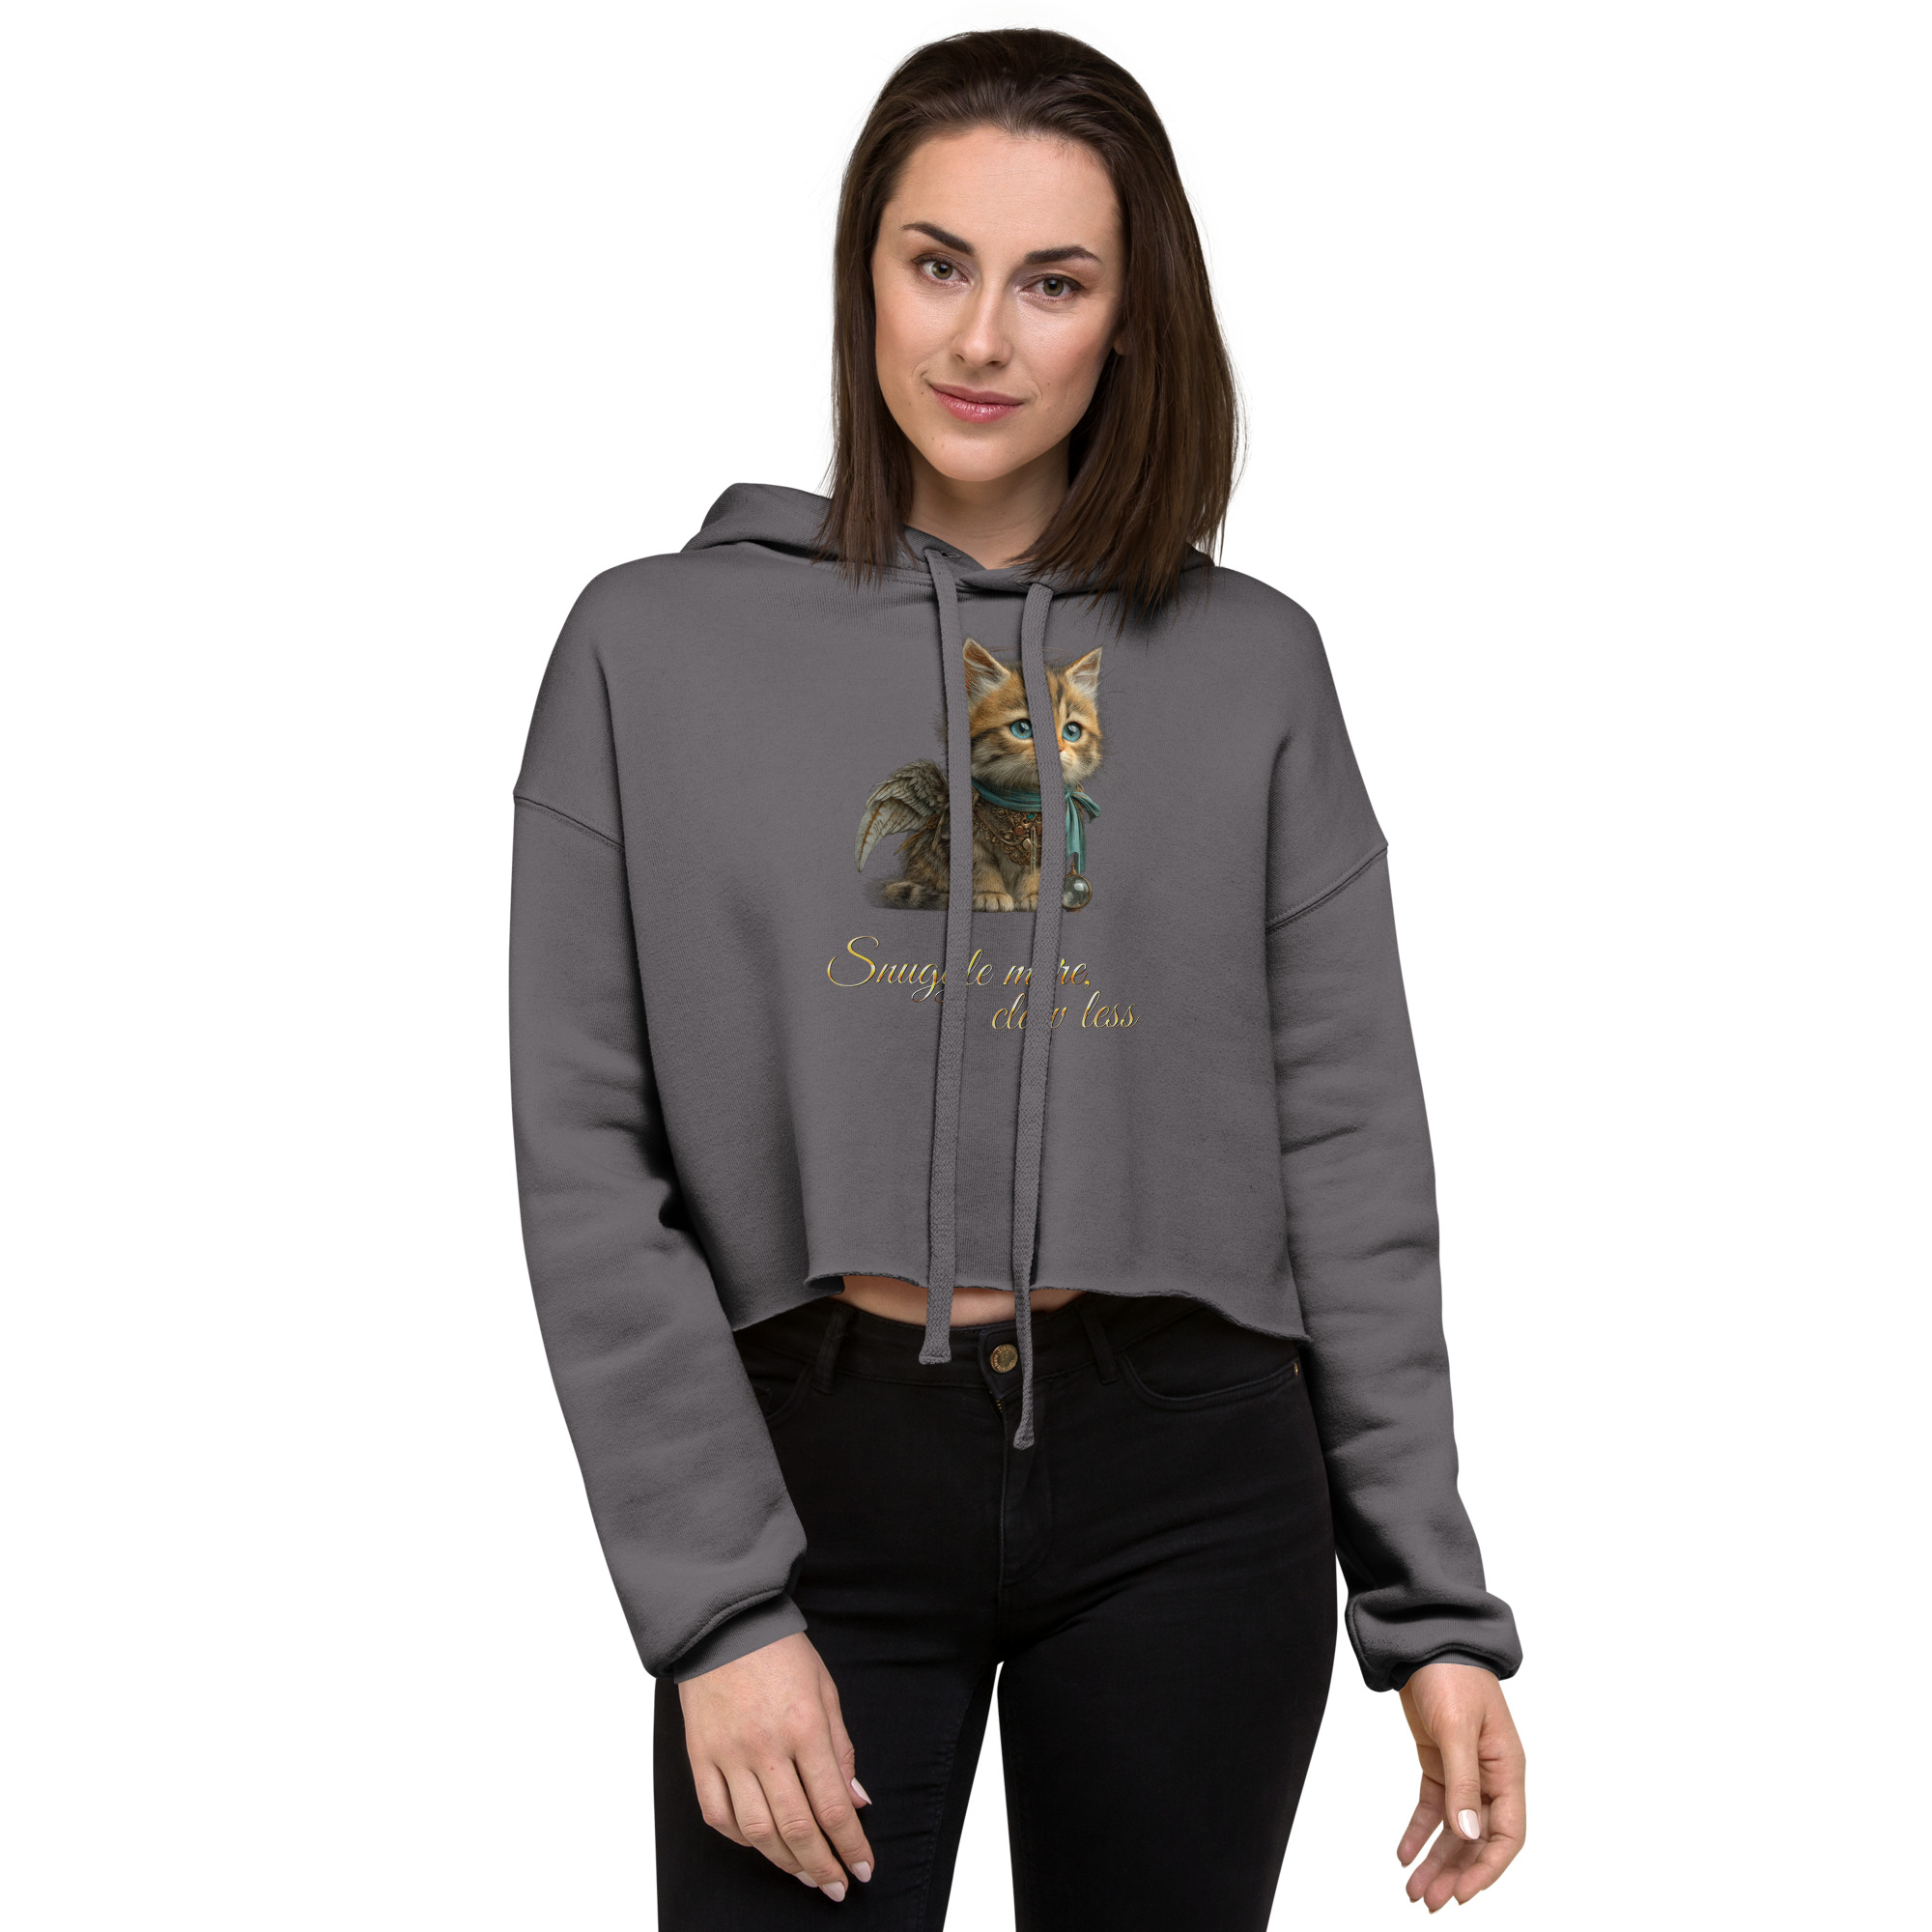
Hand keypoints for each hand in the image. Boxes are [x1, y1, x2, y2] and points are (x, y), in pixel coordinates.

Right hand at [679, 1632, 875, 1901]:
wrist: (724, 1624)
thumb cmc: (780, 1652)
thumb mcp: (825, 1690)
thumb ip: (841, 1749)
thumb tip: (856, 1802)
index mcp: (805, 1727)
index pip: (833, 1805)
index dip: (852, 1845)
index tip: (864, 1868)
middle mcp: (766, 1747)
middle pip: (797, 1827)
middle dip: (822, 1865)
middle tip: (837, 1886)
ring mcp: (729, 1755)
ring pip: (757, 1830)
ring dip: (785, 1861)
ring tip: (804, 1874)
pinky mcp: (700, 1757)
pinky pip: (718, 1815)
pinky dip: (740, 1839)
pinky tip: (760, 1843)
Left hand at [1396, 1661, 1524, 1909]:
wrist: (1428, 1639)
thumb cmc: (1452, 1675)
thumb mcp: (1456, 1729)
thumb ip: (1463, 1782)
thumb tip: (1470, 1835)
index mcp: (1507, 1770)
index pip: (1507, 1835)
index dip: (1487, 1869)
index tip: (1462, 1895)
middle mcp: (1490, 1776)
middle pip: (1477, 1840)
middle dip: (1455, 1873)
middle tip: (1428, 1903)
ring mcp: (1465, 1770)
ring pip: (1454, 1829)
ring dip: (1436, 1860)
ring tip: (1414, 1891)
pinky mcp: (1440, 1761)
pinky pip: (1433, 1807)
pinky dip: (1419, 1831)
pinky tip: (1403, 1854)